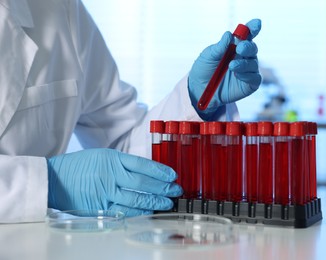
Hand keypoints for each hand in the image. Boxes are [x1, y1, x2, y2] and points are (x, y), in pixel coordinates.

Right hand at [47, 148, 182, 215]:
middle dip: (163, 188)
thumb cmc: (81, 166)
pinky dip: (139, 212)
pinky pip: (124, 211)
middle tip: (176, 190)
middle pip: (143, 183)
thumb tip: (148, 171)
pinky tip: (150, 211)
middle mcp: (111, 175)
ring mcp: (106, 192)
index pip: (143, 164)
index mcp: (113, 158)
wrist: (55, 179)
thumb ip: (124, 163)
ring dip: (155, 202)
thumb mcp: (103, 155)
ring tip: (167, 203)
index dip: (160, 171)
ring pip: (137, 199)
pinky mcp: (101, 207)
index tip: (173, 175)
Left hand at [188, 19, 261, 119]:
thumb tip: (229, 34)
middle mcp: (244, 57)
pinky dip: (247, 75)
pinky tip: (237, 75)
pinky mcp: (249, 84)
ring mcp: (248, 71)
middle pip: (252, 48)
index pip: (247, 35)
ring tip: (231, 66)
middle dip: (248, 47)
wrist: (199, 90)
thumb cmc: (204, 69)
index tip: (256, 24)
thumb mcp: (208, 56)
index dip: (253, 28)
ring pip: (254, 63)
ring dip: (244, 63)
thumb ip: (219, 47)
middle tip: (239, 48)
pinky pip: (255, 78)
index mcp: (235, 46)